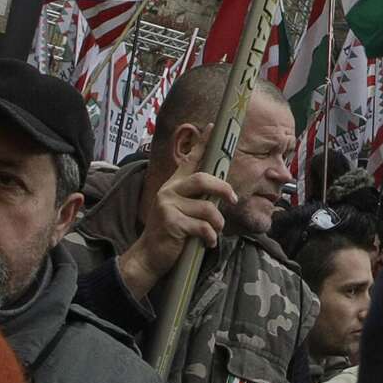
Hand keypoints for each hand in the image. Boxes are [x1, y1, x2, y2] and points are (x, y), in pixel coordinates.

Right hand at [118, 128, 236, 295]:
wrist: (149, 256)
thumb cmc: (171, 232)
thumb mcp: (181, 210)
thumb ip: (196, 198)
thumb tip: (222, 192)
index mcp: (174, 185)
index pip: (189, 159)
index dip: (201, 143)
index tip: (211, 126)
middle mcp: (169, 191)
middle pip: (202, 179)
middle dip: (223, 189)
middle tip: (232, 199)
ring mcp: (168, 206)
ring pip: (207, 208)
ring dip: (218, 222)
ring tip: (216, 231)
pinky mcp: (171, 222)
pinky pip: (202, 227)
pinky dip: (210, 237)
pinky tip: (207, 242)